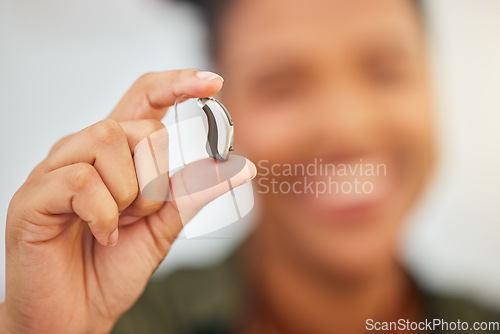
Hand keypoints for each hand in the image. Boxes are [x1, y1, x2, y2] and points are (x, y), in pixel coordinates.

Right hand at [0, 69, 255, 332]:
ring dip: (128, 195)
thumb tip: (243, 167)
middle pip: (137, 125)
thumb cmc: (113, 266)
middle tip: (139, 214)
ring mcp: (55, 170)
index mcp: (116, 153)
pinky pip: (81, 180)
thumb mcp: (165, 224)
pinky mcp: (34, 196)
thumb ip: (194, 191)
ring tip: (116, 225)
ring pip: (107, 143)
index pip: (144, 97)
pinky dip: (103, 214)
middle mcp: (84, 150)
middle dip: (154, 177)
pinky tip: (99, 234)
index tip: (213, 82)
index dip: (178, 84)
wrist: (76, 313)